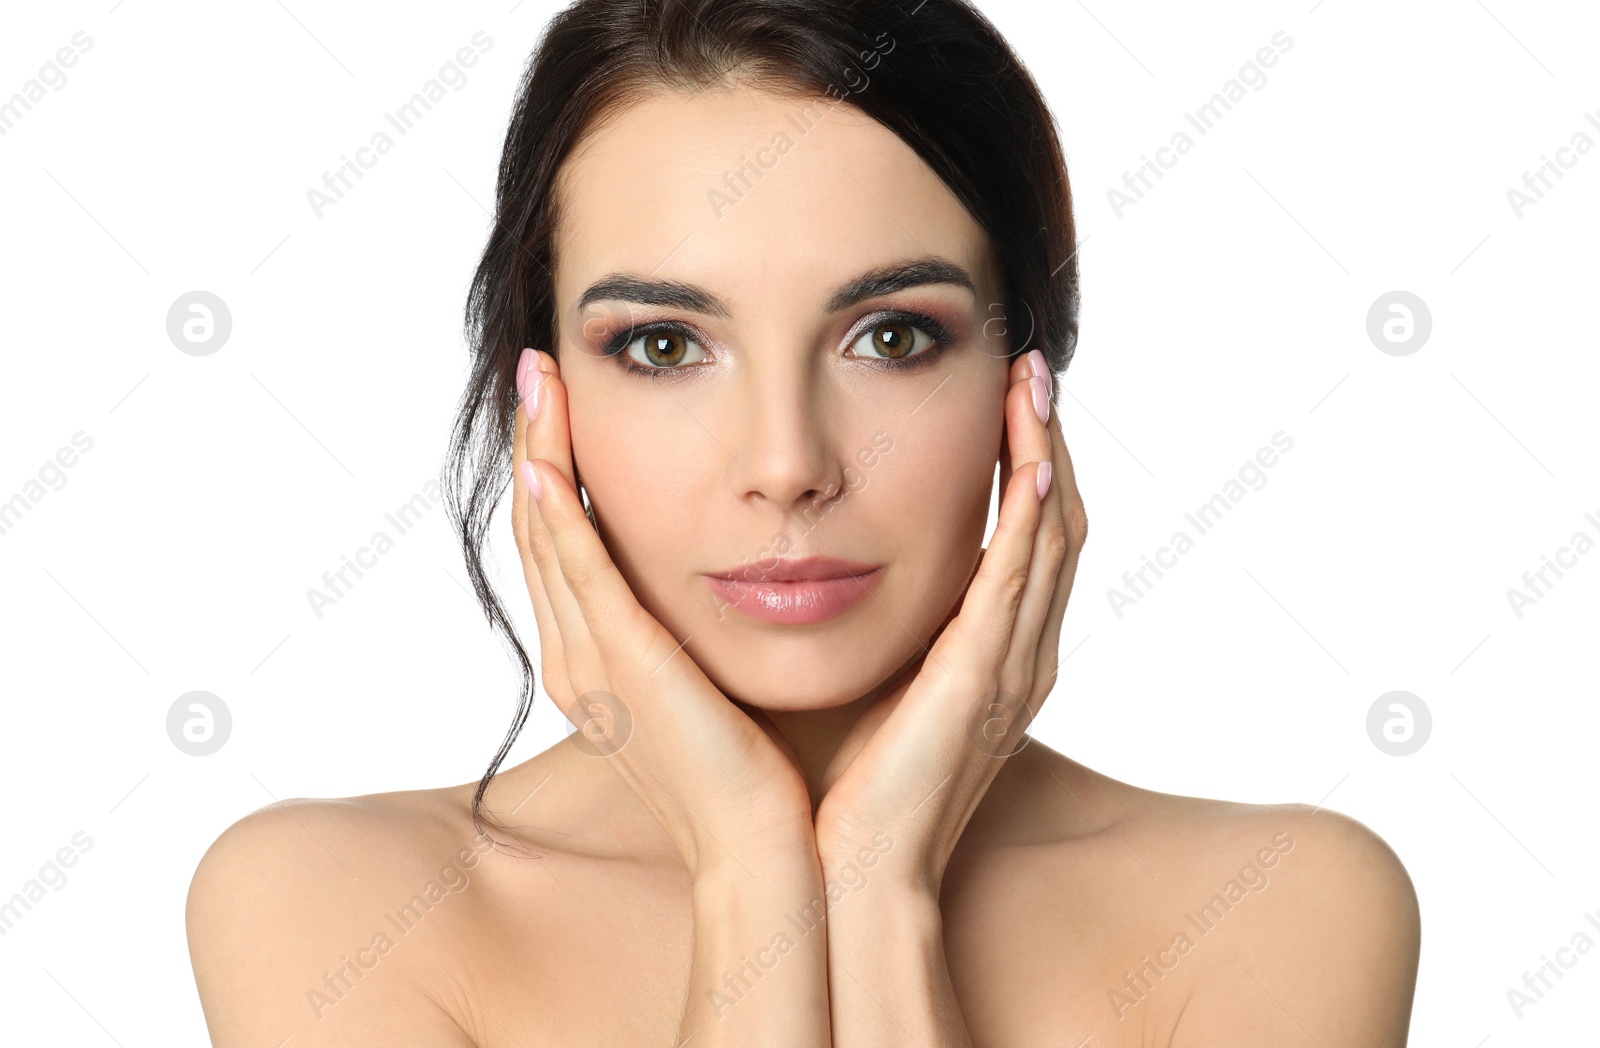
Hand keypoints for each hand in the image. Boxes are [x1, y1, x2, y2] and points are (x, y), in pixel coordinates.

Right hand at [510, 349, 816, 873]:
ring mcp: (592, 665)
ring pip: (546, 541)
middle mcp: (580, 660)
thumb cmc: (758, 777)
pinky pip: (579, 576)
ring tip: (536, 384)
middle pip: (540, 534)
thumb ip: (704, 633)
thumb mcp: (719, 687)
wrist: (765, 853)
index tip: (562, 410)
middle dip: (534, 448)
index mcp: (603, 664)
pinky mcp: (622, 669)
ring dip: (537, 457)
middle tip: (535, 373)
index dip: (554, 478)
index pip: (564, 551)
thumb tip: (736, 578)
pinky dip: (558, 518)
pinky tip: (548, 463)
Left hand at [812, 348, 1086, 894]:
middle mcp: (1021, 655)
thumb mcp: (875, 687)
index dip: (1026, 463)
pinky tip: (1029, 458)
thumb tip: (833, 566)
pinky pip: (1020, 582)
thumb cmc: (852, 788)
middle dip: (1046, 440)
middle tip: (1030, 367)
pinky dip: (1031, 517)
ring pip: (1051, 538)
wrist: (853, 873)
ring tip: (1031, 383)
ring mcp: (1011, 668)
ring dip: (1045, 454)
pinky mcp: (983, 681)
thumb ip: (881, 629)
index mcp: (996, 656)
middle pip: (1056, 524)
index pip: (1028, 538)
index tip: (1005, 397)